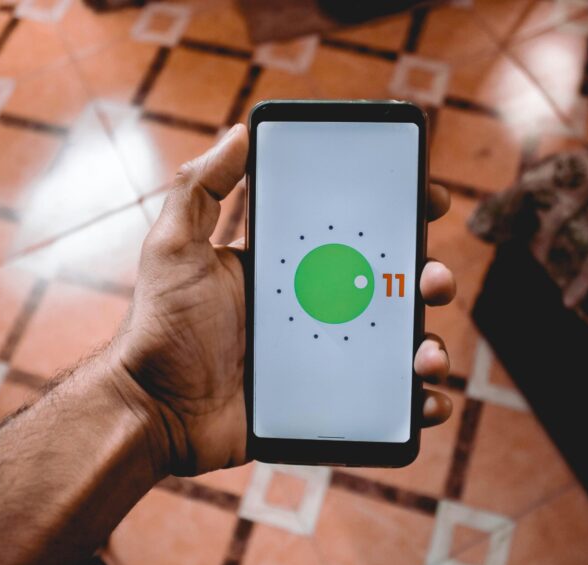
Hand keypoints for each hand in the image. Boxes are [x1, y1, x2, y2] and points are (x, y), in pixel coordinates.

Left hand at [110, 124, 456, 475]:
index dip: (397, 212)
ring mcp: (326, 353)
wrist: (155, 409)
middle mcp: (316, 305)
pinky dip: (419, 400)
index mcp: (291, 265)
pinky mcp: (329, 399)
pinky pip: (386, 400)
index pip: (355, 230)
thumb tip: (239, 132)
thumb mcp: (174, 247)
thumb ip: (200, 188)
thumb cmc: (162, 327)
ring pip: (397, 341)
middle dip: (427, 276)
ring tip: (425, 354)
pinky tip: (429, 400)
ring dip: (429, 342)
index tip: (428, 198)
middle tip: (431, 279)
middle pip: (390, 284)